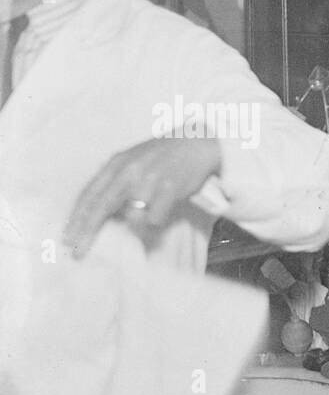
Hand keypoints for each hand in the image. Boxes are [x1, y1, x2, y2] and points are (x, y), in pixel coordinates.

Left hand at [64, 138, 221, 257]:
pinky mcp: (170, 188)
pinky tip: (160, 214)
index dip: (76, 218)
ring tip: (143, 223)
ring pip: (132, 215)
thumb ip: (114, 182)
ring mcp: (149, 179)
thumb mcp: (131, 161)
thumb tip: (99, 211)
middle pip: (101, 206)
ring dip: (133, 225)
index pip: (89, 194)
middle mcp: (128, 171)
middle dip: (87, 231)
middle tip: (78, 252)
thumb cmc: (161, 156)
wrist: (194, 142)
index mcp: (115, 164)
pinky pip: (155, 217)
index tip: (68, 238)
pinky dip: (154, 222)